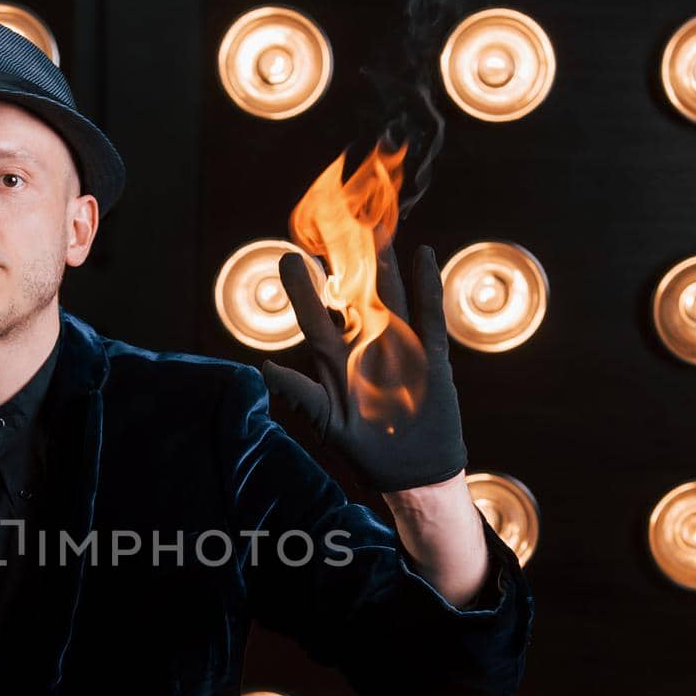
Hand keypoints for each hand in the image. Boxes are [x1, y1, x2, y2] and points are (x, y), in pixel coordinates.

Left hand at [260, 243, 466, 493]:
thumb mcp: (327, 424)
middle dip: (344, 262)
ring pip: (390, 295)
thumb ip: (301, 395)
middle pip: (352, 295)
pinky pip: (429, 315)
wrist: (412, 471)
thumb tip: (264, 367)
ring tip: (374, 228)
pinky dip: (427, 286)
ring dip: (384, 264)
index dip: (304, 288)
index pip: (316, 316)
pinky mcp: (431, 355)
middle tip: (333, 223)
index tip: (291, 257)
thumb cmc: (365, 451)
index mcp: (336, 360)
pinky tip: (422, 255)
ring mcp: (400, 345)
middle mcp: (365, 345)